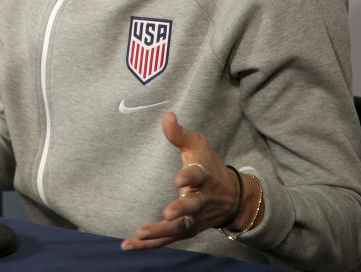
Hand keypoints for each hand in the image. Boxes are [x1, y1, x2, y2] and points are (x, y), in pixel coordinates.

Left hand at [121, 112, 241, 250]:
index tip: (179, 179)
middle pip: (192, 207)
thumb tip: (167, 116)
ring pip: (178, 228)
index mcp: (204, 177)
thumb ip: (180, 134)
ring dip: (160, 232)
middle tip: (167, 213)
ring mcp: (194, 219)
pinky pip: (166, 240)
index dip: (189, 177)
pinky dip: (148, 244)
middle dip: (181, 210)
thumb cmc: (208, 166)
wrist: (232, 197)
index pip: (198, 176)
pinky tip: (128, 244)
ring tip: (141, 233)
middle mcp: (201, 200)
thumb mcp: (198, 146)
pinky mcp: (185, 231)